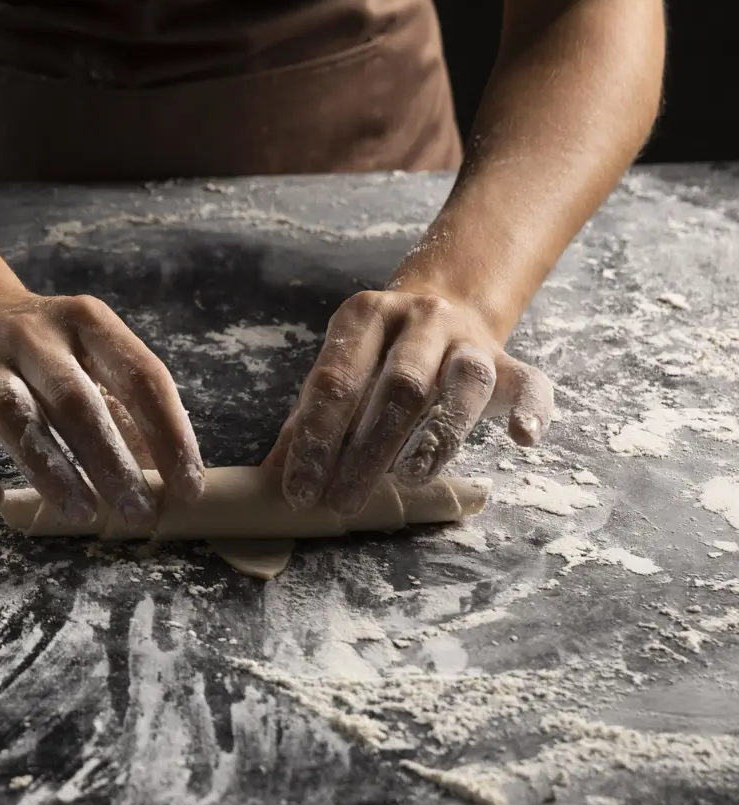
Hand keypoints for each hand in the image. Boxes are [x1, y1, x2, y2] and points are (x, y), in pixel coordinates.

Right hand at [0, 287, 206, 523]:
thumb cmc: (41, 349)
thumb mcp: (89, 358)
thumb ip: (125, 409)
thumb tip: (167, 478)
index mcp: (84, 322)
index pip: (138, 375)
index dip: (169, 433)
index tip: (187, 487)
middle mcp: (31, 336)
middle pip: (74, 399)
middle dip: (109, 459)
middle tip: (138, 511)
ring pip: (13, 416)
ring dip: (49, 469)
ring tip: (83, 513)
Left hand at [266, 288, 552, 513]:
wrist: (445, 303)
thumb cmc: (376, 357)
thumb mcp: (339, 373)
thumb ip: (307, 421)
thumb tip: (272, 481)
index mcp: (364, 317)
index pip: (336, 380)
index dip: (315, 439)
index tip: (300, 490)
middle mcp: (420, 319)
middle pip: (399, 386)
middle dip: (367, 450)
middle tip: (343, 502)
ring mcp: (469, 337)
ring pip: (463, 382)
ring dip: (438, 435)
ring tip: (410, 479)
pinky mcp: (510, 361)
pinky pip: (531, 383)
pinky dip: (532, 410)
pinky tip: (522, 440)